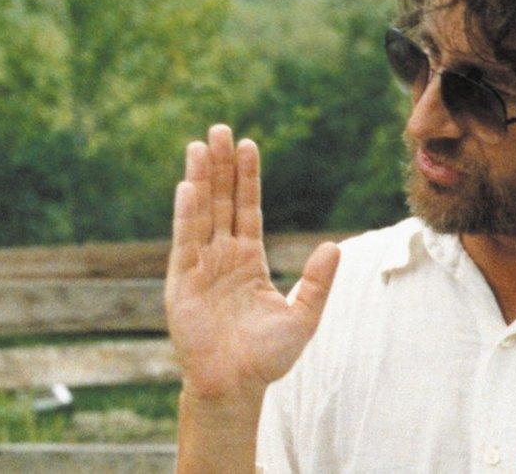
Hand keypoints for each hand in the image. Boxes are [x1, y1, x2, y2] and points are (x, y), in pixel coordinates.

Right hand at [164, 124, 339, 402]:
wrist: (234, 385)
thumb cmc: (266, 358)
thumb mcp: (302, 318)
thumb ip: (316, 283)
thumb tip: (333, 248)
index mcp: (248, 261)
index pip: (247, 209)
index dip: (248, 178)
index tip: (249, 146)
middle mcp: (222, 256)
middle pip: (221, 201)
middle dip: (221, 166)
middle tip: (220, 130)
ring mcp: (200, 266)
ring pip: (202, 213)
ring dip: (200, 179)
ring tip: (199, 146)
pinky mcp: (182, 280)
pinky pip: (185, 240)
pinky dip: (186, 213)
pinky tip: (188, 186)